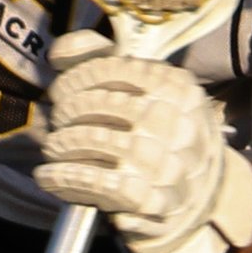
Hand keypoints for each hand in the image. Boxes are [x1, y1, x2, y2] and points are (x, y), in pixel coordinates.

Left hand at [33, 31, 251, 252]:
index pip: (111, 69)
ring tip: (52, 149)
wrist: (202, 196)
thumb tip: (59, 53)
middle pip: (99, 104)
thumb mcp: (150, 91)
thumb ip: (104, 60)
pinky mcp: (151, 199)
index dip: (75, 79)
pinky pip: (96, 181)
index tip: (61, 92)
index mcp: (177, 86)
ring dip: (61, 144)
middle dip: (66, 112)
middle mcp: (174, 120)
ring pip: (93, 140)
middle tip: (57, 123)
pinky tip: (48, 177)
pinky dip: (64, 177)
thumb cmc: (164, 135)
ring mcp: (165, 162)